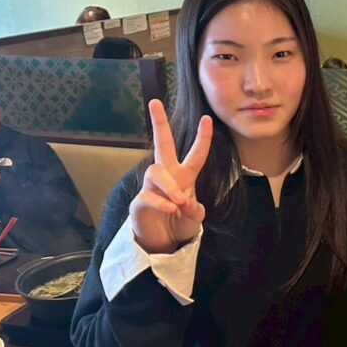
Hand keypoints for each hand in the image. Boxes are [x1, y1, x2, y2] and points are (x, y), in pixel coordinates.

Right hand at [129, 99, 212, 253]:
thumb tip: (186, 202)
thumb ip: (196, 210)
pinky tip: (171, 208)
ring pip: (156, 172)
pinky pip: (148, 196)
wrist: (163, 243)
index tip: (207, 119)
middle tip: (155, 102)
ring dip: (170, 186)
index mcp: (185, 177)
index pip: (195, 154)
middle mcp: (167, 177)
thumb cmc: (180, 223)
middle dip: (159, 123)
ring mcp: (151, 187)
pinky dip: (161, 202)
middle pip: (162, 144)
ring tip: (180, 201)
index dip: (202, 138)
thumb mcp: (195, 219)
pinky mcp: (139, 202)